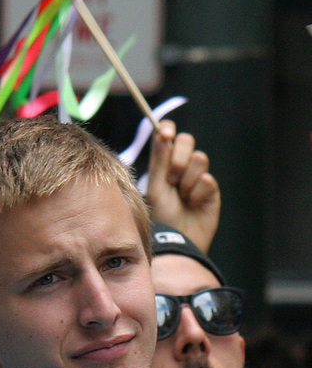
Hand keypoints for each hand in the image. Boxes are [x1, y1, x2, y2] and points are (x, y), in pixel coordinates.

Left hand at [145, 120, 220, 252]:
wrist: (176, 238)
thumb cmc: (162, 215)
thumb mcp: (156, 187)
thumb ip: (160, 160)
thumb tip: (161, 133)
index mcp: (164, 163)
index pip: (168, 135)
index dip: (168, 128)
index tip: (166, 134)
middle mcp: (181, 166)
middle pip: (187, 141)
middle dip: (178, 158)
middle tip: (172, 179)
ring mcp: (197, 177)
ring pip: (200, 159)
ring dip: (187, 180)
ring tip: (182, 197)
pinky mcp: (211, 190)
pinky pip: (207, 180)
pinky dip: (196, 194)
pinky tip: (193, 205)